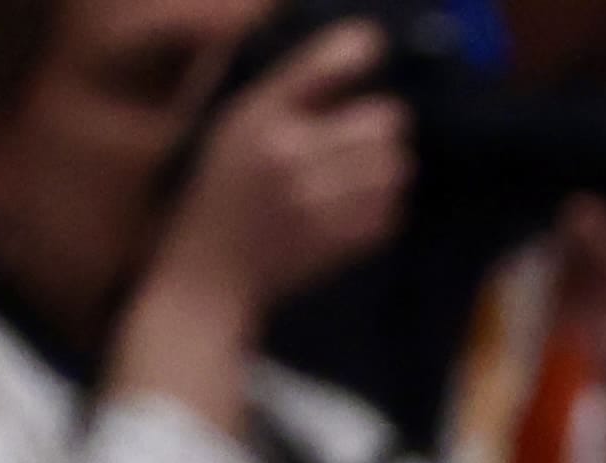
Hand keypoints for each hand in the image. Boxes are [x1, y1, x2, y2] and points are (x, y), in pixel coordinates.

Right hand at [137, 21, 410, 334]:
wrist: (211, 275)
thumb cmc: (224, 193)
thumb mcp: (236, 129)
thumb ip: (289, 94)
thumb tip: (358, 51)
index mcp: (258, 117)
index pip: (321, 68)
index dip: (356, 50)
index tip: (374, 44)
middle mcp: (289, 154)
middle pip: (383, 121)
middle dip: (381, 127)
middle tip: (362, 137)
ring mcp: (316, 201)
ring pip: (394, 168)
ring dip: (386, 170)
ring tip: (356, 177)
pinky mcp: (336, 241)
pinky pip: (390, 213)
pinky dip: (380, 210)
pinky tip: (350, 210)